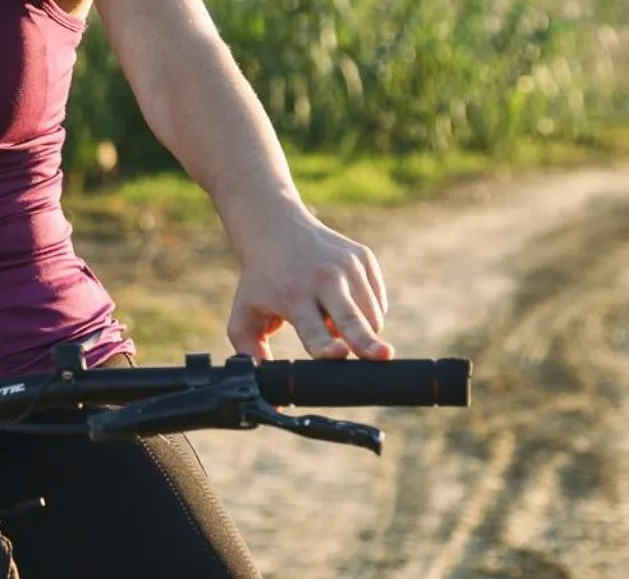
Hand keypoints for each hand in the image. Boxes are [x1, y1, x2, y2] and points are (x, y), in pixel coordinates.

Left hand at [225, 215, 390, 361]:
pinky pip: (378, 301)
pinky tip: (342, 302)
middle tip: (383, 357)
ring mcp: (347, 265)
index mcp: (292, 294)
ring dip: (361, 332)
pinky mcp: (363, 257)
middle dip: (366, 340)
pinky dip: (367, 312)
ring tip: (331, 318)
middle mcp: (323, 278)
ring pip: (370, 316)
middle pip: (351, 318)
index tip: (338, 353)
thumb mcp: (245, 314)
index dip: (325, 345)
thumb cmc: (261, 280)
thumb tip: (272, 403)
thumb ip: (252, 356)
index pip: (312, 328)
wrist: (275, 226)